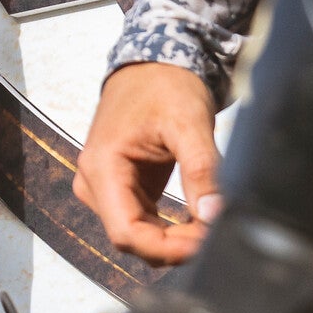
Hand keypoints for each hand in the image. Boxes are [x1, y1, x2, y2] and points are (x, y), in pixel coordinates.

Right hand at [78, 61, 222, 267]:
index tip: (206, 244)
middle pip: (134, 239)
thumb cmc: (164, 85)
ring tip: (211, 226)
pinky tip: (198, 222)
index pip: (127, 233)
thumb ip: (202, 169)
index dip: (167, 249)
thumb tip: (215, 216)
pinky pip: (144, 224)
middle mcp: (94, 183)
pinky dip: (172, 230)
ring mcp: (106, 189)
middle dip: (176, 245)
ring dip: (175, 240)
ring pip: (140, 236)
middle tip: (217, 234)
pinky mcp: (122, 189)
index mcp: (102, 167)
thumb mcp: (188, 122)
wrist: (153, 64)